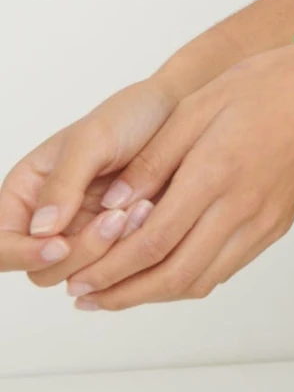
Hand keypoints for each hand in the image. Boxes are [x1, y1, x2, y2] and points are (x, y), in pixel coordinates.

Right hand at [3, 72, 184, 285]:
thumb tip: (41, 230)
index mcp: (26, 193)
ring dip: (110, 254)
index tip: (60, 245)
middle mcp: (48, 221)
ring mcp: (82, 236)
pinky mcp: (117, 246)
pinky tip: (150, 213)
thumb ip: (64, 182)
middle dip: (79, 253)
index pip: (1, 243)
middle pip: (41, 271)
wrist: (178, 114)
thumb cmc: (129, 117)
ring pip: (80, 277)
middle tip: (116, 217)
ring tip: (141, 208)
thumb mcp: (93, 139)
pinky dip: (131, 252)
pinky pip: (115, 270)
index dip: (22, 253)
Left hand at [50, 47, 293, 310]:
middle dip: (123, 293)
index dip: (110, 268)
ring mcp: (261, 223)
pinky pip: (225, 269)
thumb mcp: (198, 106)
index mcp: (216, 173)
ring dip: (153, 295)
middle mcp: (240, 208)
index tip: (78, 279)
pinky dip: (188, 281)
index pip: (153, 241)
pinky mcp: (274, 227)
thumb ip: (155, 157)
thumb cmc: (266, 86)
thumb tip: (113, 204)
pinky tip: (163, 275)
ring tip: (117, 294)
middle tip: (86, 297)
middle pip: (173, 274)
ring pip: (200, 280)